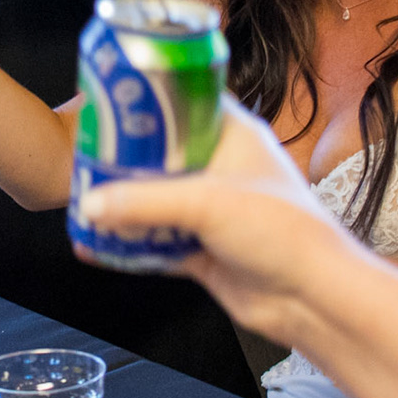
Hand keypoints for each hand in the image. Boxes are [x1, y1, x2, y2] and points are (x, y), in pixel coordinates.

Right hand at [73, 96, 359, 348]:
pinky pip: (157, 242)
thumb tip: (93, 203)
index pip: (185, 102)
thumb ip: (145, 203)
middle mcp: (222, 168)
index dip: (149, 99)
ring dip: (124, 205)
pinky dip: (130, 245)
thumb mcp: (208, 203)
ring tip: (84, 200)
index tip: (111, 100)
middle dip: (124, 159)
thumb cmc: (285, 233)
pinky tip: (98, 245)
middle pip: (162, 154)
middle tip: (84, 155)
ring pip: (156, 200)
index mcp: (234, 136)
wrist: (313, 298)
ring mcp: (213, 211)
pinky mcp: (205, 249)